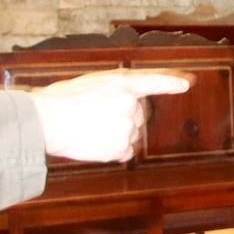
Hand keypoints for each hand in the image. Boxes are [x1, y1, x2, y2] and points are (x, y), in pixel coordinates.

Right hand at [30, 69, 191, 162]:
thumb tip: (129, 103)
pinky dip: (112, 150)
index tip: (187, 84)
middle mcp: (129, 105)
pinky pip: (124, 151)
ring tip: (89, 129)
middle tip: (93, 117)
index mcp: (121, 84)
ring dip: (115, 134)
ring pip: (130, 134)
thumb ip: (114, 90)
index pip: (153, 82)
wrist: (46, 122)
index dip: (171, 83)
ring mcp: (127, 127)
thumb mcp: (91, 84)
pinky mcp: (120, 148)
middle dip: (121, 117)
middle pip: (137, 115)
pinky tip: (94, 143)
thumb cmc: (60, 101)